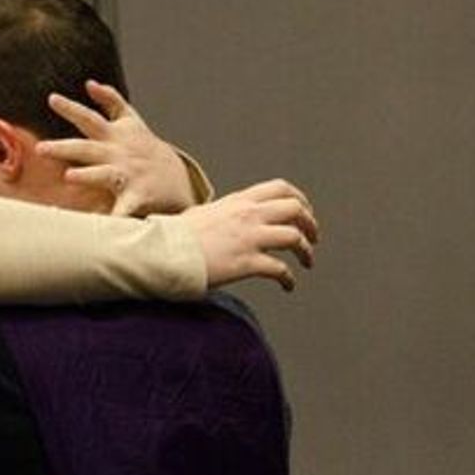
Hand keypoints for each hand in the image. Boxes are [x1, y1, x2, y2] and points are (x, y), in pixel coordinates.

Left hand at [37, 80, 196, 212]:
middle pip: (87, 148)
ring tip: (69, 177)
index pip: (89, 118)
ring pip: (104, 174)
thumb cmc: (147, 150)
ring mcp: (128, 175)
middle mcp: (118, 154)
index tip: (52, 99)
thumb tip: (90, 83)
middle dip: (64, 147)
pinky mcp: (138, 197)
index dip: (71, 108)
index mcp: (114, 136)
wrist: (179, 181)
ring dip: (87, 175)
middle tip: (41, 148)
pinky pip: (124, 209)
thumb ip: (111, 101)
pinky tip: (102, 226)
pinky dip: (115, 217)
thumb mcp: (132, 122)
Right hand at [182, 181, 318, 291]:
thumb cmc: (175, 237)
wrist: (162, 252)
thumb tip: (221, 219)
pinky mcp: (246, 262)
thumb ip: (221, 213)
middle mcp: (248, 215)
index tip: (304, 212)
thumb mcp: (202, 213)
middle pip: (296, 209)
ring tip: (307, 261)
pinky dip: (289, 278)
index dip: (300, 200)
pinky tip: (288, 285)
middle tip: (312, 237)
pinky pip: (280, 269)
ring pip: (295, 237)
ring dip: (306, 250)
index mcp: (239, 201)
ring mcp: (249, 238)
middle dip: (310, 223)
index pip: (281, 189)